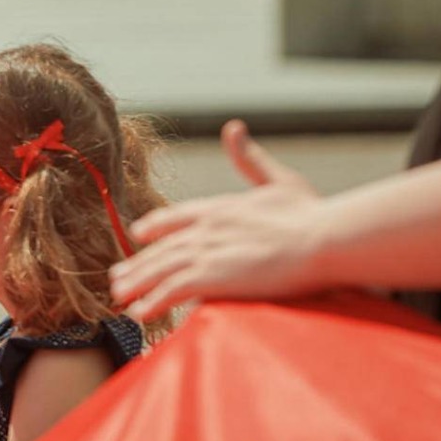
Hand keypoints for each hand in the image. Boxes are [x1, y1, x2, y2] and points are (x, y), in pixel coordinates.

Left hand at [110, 119, 323, 322]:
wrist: (323, 238)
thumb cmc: (311, 213)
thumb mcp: (278, 180)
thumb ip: (250, 159)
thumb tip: (233, 128)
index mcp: (219, 206)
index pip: (175, 216)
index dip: (155, 227)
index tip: (138, 234)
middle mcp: (205, 227)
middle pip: (161, 248)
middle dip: (138, 264)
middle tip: (118, 277)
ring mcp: (206, 251)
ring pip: (160, 270)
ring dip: (137, 285)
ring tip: (119, 297)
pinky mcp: (211, 276)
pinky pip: (172, 291)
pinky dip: (153, 302)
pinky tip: (139, 312)